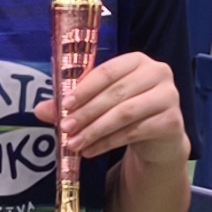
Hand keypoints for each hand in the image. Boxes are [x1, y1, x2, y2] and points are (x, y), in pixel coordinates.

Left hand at [57, 49, 185, 163]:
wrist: (159, 136)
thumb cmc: (127, 111)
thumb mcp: (100, 104)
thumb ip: (73, 103)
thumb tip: (39, 110)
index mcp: (138, 60)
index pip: (108, 71)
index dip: (85, 88)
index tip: (64, 105)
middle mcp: (158, 73)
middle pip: (116, 93)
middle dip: (87, 113)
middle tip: (65, 128)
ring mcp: (169, 97)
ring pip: (125, 114)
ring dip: (95, 130)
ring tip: (74, 144)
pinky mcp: (173, 121)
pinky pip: (135, 132)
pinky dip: (109, 143)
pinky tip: (90, 151)